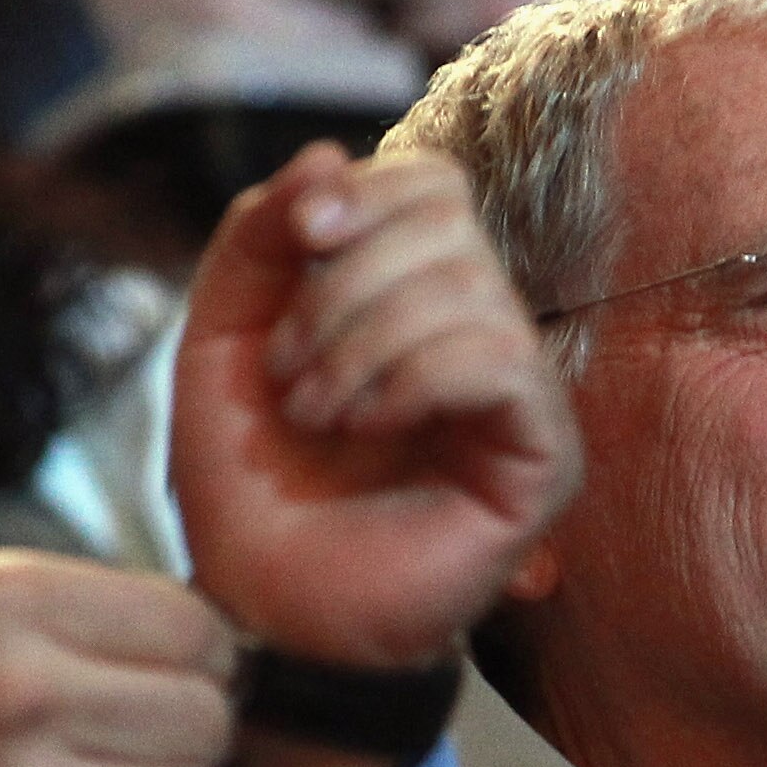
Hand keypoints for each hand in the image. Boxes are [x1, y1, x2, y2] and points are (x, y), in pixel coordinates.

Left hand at [173, 143, 579, 664]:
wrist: (263, 610)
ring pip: (472, 291)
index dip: (364, 195)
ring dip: (364, 343)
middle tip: (289, 371)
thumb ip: (259, 236)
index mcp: (416, 294)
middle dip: (347, 284)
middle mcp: (481, 332)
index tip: (299, 243)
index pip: (431, 184)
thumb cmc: (250, 484)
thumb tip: (331, 156)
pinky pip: (502, 361)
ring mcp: (520, 396)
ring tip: (314, 413)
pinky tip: (368, 425)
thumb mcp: (221, 336)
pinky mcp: (544, 457)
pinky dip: (416, 379)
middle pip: (451, 223)